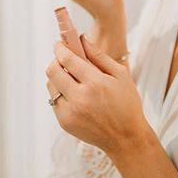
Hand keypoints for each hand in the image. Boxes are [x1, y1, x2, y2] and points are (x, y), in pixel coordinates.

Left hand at [45, 36, 151, 158]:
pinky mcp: (64, 122)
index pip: (67, 59)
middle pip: (52, 70)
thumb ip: (99, 55)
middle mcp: (79, 98)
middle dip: (56, 60)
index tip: (59, 43)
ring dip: (57, 77)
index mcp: (95, 84)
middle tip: (64, 59)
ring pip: (51, 85)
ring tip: (71, 78)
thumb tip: (82, 38)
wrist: (126, 139)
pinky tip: (74, 94)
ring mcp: (70, 112)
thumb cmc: (126, 104)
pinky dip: (60, 93)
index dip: (60, 48)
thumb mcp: (120, 75)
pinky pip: (53, 100)